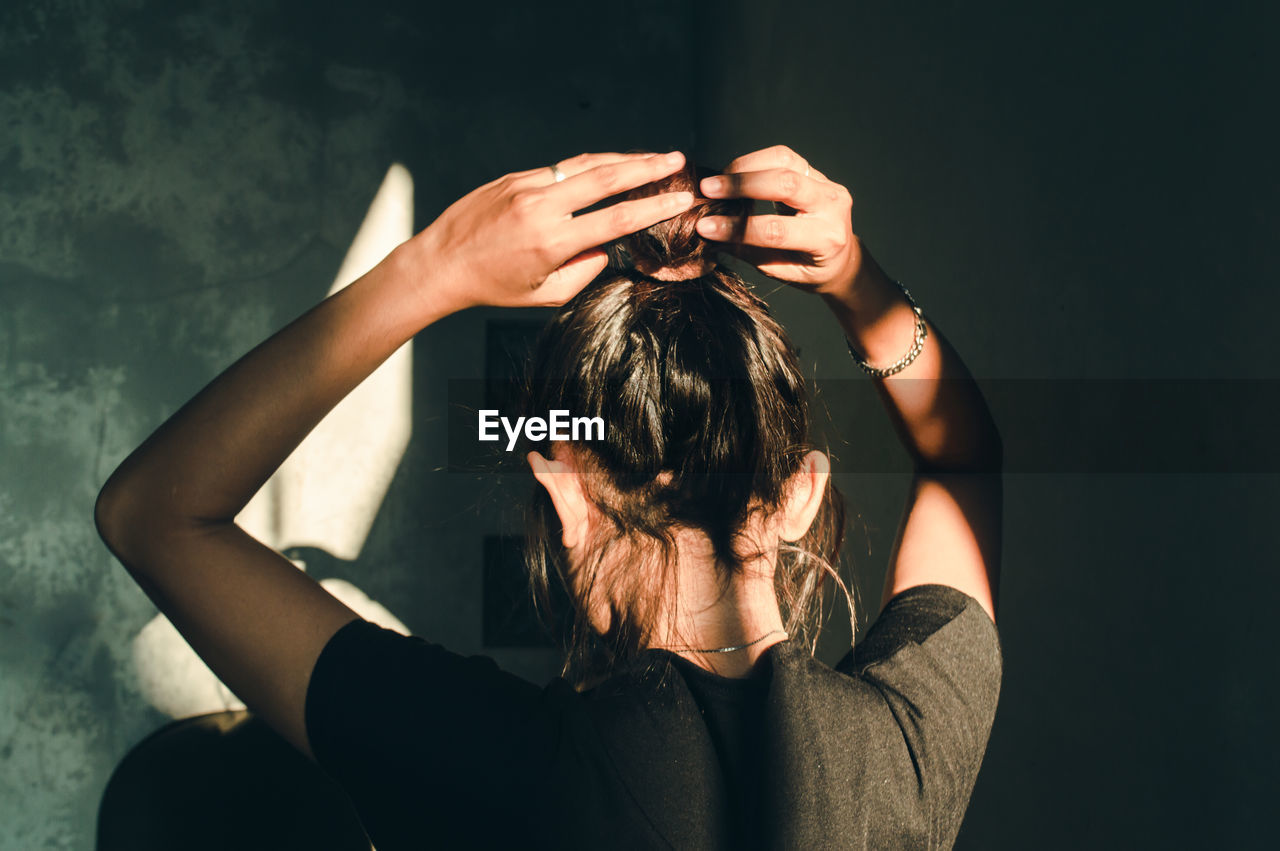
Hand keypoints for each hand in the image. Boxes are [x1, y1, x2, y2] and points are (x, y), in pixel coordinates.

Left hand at [417, 151, 694, 310]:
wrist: (441, 263)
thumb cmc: (494, 286)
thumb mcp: (545, 294)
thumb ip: (584, 271)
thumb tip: (608, 245)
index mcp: (552, 242)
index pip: (616, 219)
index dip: (654, 208)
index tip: (682, 199)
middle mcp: (541, 208)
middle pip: (606, 177)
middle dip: (647, 167)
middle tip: (677, 160)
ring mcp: (526, 186)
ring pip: (584, 164)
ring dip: (623, 158)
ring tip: (653, 157)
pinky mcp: (515, 177)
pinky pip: (560, 168)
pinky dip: (590, 165)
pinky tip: (610, 165)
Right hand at [694, 145, 861, 296]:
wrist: (840, 256)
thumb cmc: (808, 268)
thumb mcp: (779, 269)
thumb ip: (748, 250)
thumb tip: (708, 235)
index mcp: (826, 239)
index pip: (776, 230)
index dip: (738, 228)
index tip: (706, 227)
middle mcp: (832, 207)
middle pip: (785, 184)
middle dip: (742, 186)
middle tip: (707, 190)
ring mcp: (827, 184)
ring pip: (784, 162)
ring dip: (745, 168)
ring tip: (717, 180)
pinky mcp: (816, 172)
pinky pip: (784, 157)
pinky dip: (754, 162)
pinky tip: (734, 173)